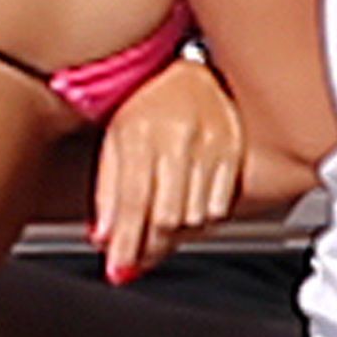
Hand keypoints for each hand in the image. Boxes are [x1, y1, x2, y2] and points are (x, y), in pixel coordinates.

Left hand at [91, 58, 241, 284]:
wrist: (195, 69)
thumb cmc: (150, 101)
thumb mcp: (115, 134)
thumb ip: (107, 187)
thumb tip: (102, 237)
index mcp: (138, 131)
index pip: (133, 200)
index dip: (125, 241)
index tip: (117, 268)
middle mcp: (176, 138)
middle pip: (165, 214)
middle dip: (149, 246)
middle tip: (137, 260)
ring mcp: (209, 145)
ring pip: (194, 216)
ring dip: (174, 237)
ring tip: (158, 235)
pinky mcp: (234, 152)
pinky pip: (218, 206)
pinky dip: (200, 221)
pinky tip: (185, 215)